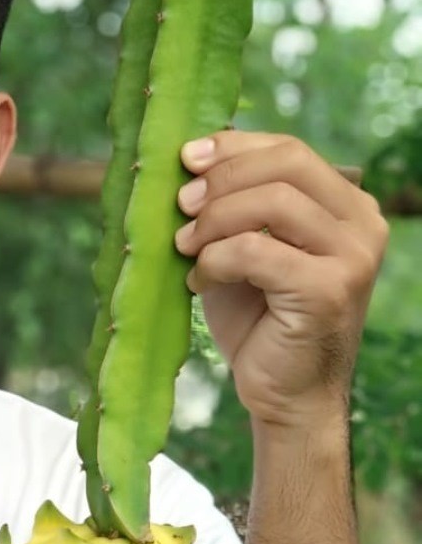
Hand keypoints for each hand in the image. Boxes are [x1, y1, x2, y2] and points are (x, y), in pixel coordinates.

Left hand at [174, 131, 388, 428]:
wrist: (284, 395)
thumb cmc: (259, 321)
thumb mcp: (245, 249)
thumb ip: (235, 205)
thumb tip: (193, 155)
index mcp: (347, 206)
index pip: (291, 149)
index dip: (234, 147)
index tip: (186, 158)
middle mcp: (362, 224)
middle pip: (287, 164)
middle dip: (222, 179)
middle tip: (180, 205)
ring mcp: (352, 257)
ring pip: (272, 202)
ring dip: (214, 221)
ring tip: (184, 248)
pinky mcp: (328, 290)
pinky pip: (255, 251)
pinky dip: (214, 262)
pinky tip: (198, 283)